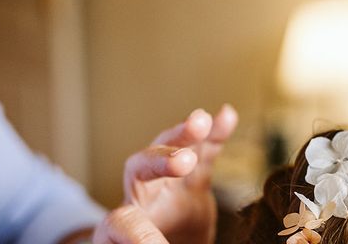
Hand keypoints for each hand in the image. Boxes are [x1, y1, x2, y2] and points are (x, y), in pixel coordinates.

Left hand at [93, 104, 237, 243]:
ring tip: (200, 121)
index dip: (138, 233)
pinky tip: (227, 115)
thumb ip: (145, 243)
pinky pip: (203, 151)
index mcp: (120, 228)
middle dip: (161, 160)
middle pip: (140, 167)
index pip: (123, 223)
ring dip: (186, 133)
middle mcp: (141, 198)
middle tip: (184, 161)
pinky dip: (214, 133)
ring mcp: (168, 183)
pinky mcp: (194, 179)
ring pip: (171, 147)